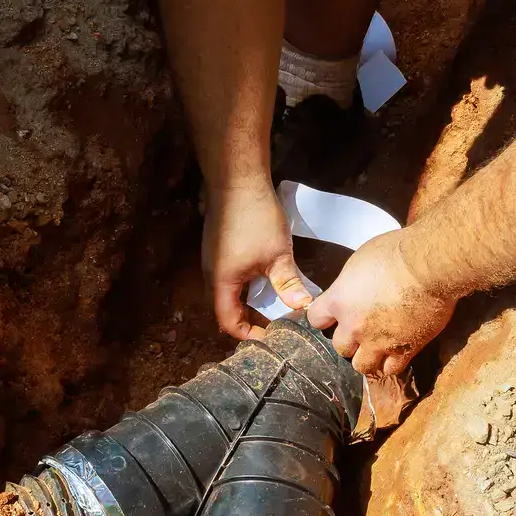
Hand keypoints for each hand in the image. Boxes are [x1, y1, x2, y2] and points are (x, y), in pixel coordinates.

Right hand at [204, 184, 312, 339]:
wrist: (237, 178)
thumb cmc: (255, 217)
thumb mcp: (278, 255)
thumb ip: (289, 284)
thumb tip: (304, 309)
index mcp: (221, 282)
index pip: (229, 323)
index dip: (250, 334)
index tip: (272, 337)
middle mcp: (212, 274)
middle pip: (226, 310)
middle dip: (250, 321)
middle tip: (276, 324)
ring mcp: (213, 259)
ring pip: (229, 293)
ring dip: (249, 302)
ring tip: (275, 305)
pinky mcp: (219, 247)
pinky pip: (230, 277)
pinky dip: (247, 286)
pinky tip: (267, 279)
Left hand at [304, 230, 454, 377]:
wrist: (430, 267)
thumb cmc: (396, 253)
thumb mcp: (360, 261)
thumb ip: (350, 284)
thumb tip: (351, 290)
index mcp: (339, 301)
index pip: (316, 319)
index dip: (325, 317)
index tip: (333, 314)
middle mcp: (354, 327)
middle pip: (340, 347)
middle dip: (349, 339)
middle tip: (362, 328)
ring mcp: (379, 342)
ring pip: (362, 366)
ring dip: (367, 356)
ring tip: (377, 346)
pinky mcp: (405, 350)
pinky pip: (392, 369)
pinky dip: (392, 362)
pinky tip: (396, 351)